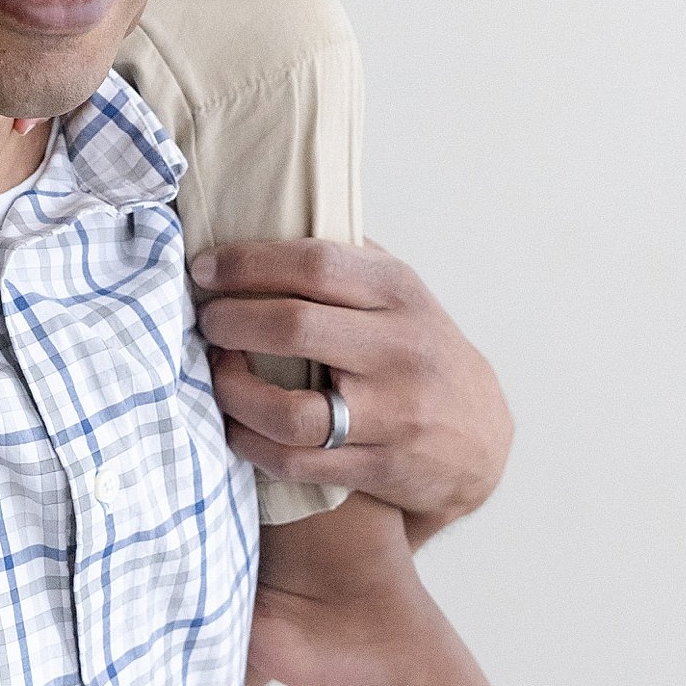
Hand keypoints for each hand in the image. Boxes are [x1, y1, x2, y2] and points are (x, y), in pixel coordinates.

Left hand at [191, 239, 512, 529]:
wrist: (481, 438)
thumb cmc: (420, 352)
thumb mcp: (401, 296)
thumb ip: (346, 261)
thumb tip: (263, 219)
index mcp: (399, 293)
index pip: (314, 264)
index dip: (248, 264)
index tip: (205, 269)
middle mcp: (399, 350)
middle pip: (295, 327)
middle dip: (231, 322)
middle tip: (208, 322)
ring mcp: (392, 414)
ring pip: (290, 410)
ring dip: (234, 393)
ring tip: (217, 377)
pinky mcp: (381, 466)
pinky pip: (296, 461)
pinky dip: (251, 443)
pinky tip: (236, 426)